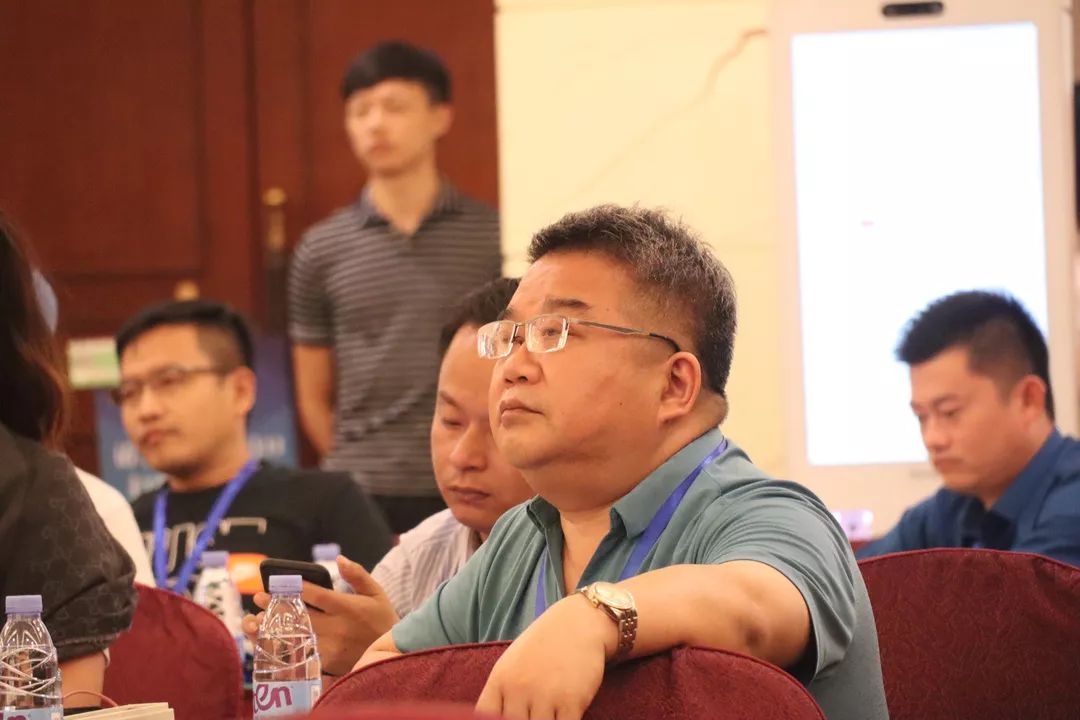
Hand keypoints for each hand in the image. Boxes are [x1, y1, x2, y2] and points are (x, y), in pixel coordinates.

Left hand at [241, 555, 399, 675]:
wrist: (393, 653)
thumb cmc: (383, 619)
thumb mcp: (376, 592)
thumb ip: (357, 574)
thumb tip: (339, 559)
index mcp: (347, 607)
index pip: (316, 594)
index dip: (294, 587)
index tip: (275, 582)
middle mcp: (337, 627)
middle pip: (300, 615)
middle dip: (276, 606)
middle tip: (258, 599)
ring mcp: (331, 648)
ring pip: (295, 637)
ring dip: (273, 628)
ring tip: (255, 621)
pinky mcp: (327, 663)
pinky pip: (300, 654)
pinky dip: (283, 647)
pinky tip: (269, 641)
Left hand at [475, 593, 616, 719]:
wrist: (579, 622)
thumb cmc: (544, 645)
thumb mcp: (511, 664)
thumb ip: (501, 695)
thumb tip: (492, 718)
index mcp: (500, 680)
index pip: (483, 718)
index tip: (508, 718)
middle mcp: (519, 688)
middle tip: (531, 715)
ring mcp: (545, 695)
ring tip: (548, 715)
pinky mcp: (572, 701)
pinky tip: (564, 717)